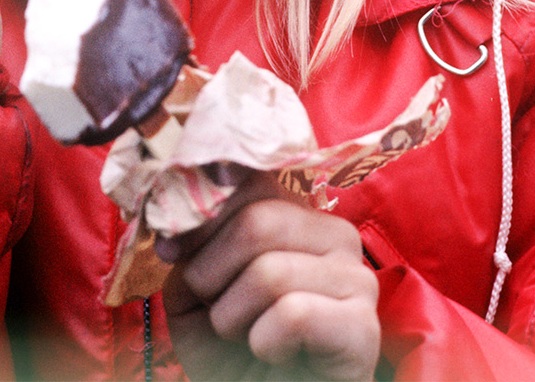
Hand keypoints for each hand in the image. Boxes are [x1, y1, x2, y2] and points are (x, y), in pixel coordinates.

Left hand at [159, 175, 379, 380]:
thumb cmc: (232, 352)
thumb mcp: (194, 293)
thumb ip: (189, 247)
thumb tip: (176, 222)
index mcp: (297, 214)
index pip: (249, 180)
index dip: (199, 217)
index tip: (170, 252)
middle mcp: (335, 234)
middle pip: (257, 222)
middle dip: (212, 273)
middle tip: (212, 313)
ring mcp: (356, 278)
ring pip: (271, 272)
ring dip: (233, 317)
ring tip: (243, 339)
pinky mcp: (363, 328)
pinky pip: (294, 314)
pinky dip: (264, 342)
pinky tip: (272, 354)